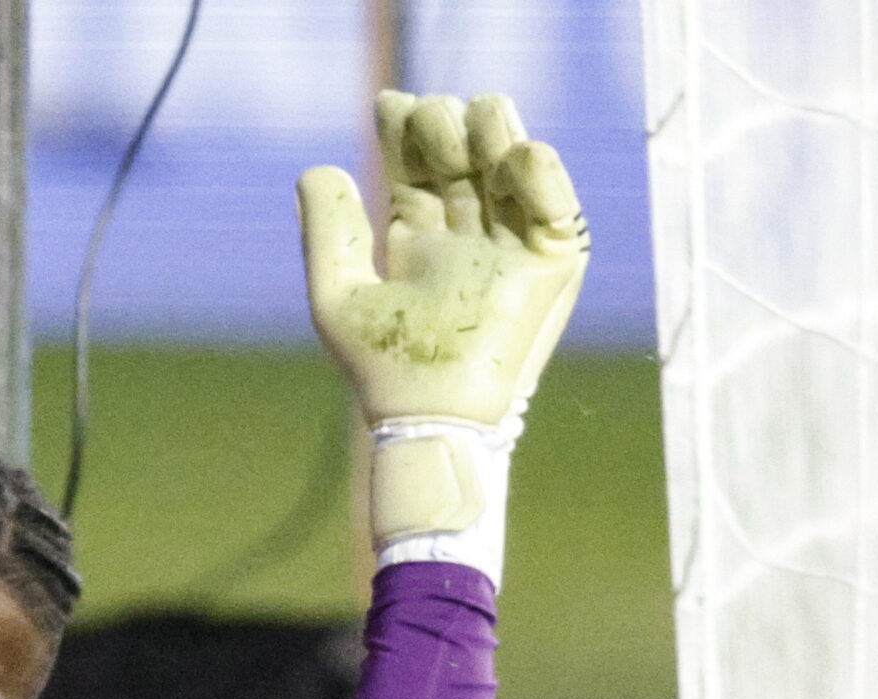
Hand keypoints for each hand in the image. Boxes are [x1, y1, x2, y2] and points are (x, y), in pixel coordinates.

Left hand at [297, 91, 588, 427]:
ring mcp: (508, 245)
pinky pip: (556, 206)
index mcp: (417, 235)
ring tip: (469, 121)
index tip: (388, 105)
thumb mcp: (337, 291)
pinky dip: (541, 171)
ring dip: (494, 129)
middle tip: (426, 122)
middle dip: (445, 123)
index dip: (405, 128)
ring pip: (511, 162)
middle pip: (463, 151)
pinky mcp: (549, 263)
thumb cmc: (380, 366)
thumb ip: (327, 229)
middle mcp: (466, 233)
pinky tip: (517, 154)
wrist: (429, 412)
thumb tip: (321, 168)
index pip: (416, 162)